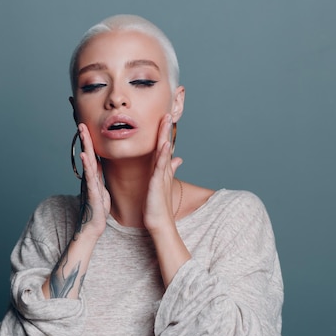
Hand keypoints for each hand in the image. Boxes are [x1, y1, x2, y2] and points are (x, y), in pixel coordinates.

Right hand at [77, 123, 110, 237]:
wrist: (94, 225)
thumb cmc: (98, 209)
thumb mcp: (101, 189)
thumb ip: (99, 177)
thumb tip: (98, 165)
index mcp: (94, 176)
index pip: (92, 154)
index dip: (90, 141)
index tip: (87, 127)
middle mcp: (90, 177)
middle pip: (87, 153)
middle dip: (85, 138)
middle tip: (81, 123)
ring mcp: (89, 183)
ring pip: (87, 160)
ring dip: (85, 145)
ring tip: (82, 132)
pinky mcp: (91, 191)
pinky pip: (89, 176)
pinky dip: (87, 165)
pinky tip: (85, 155)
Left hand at [143, 114, 182, 232]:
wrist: (159, 222)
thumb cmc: (157, 205)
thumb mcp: (162, 184)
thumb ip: (169, 170)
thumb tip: (178, 159)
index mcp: (161, 170)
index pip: (162, 148)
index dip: (163, 133)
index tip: (164, 118)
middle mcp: (163, 171)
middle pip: (164, 146)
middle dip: (165, 130)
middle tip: (167, 114)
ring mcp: (161, 176)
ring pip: (163, 152)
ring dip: (164, 137)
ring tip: (166, 122)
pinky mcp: (157, 184)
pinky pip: (160, 166)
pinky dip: (162, 155)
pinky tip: (165, 145)